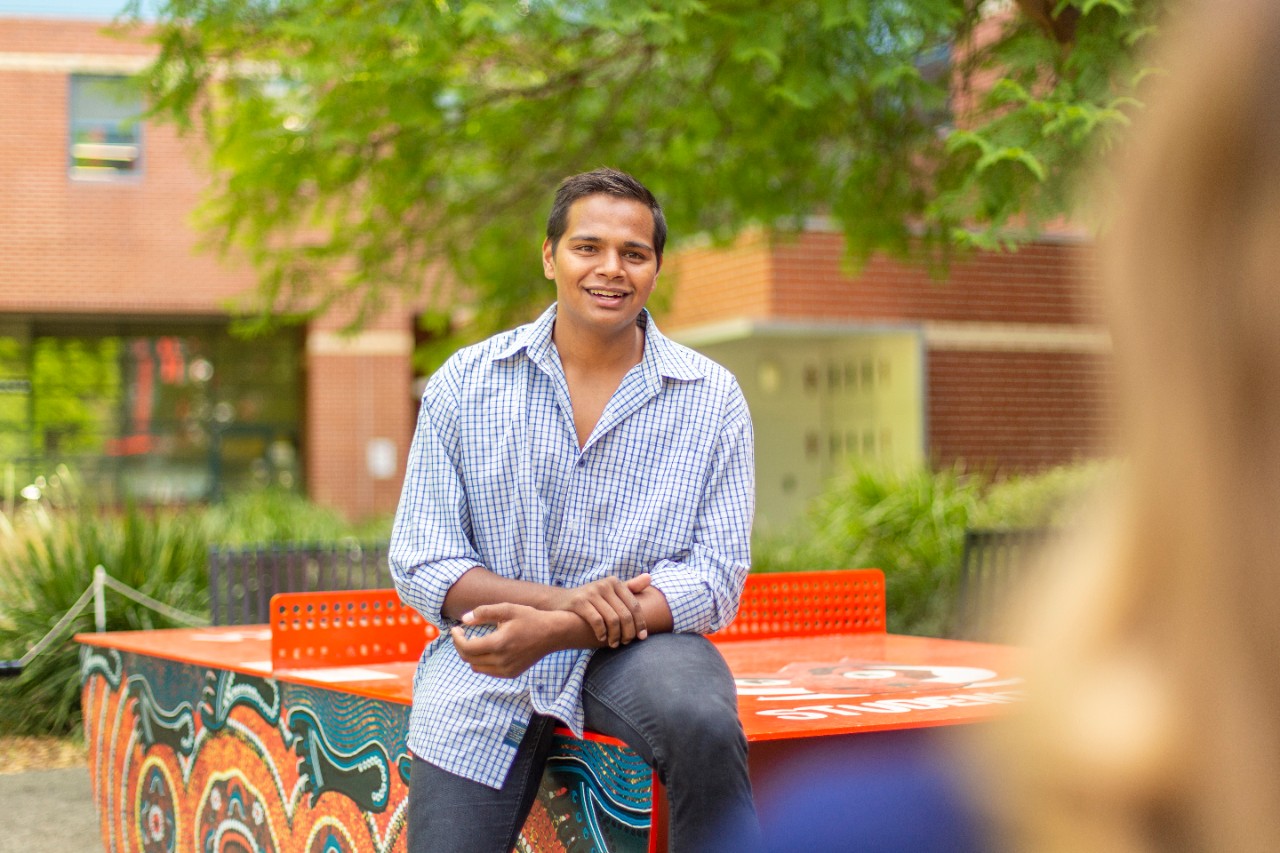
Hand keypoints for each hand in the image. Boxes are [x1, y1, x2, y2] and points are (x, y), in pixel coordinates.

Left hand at [451, 603, 565, 678]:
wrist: (553, 634)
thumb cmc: (530, 618)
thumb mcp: (508, 609)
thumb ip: (484, 612)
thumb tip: (464, 619)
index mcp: (499, 644)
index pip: (467, 648)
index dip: (456, 638)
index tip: (455, 629)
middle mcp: (502, 660)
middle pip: (469, 659)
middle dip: (460, 645)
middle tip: (461, 634)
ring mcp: (507, 670)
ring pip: (476, 667)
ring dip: (470, 655)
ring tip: (474, 641)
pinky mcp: (511, 673)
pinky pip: (488, 671)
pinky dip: (481, 661)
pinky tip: (487, 649)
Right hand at [553, 574, 650, 647]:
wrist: (560, 601)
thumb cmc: (591, 600)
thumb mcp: (610, 591)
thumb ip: (630, 586)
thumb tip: (649, 578)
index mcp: (615, 582)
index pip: (634, 606)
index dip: (640, 623)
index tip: (642, 637)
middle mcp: (604, 585)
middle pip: (625, 614)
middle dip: (628, 632)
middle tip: (626, 643)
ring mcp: (591, 592)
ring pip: (613, 619)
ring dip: (616, 636)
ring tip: (614, 644)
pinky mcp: (579, 602)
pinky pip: (597, 621)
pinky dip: (602, 633)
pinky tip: (601, 639)